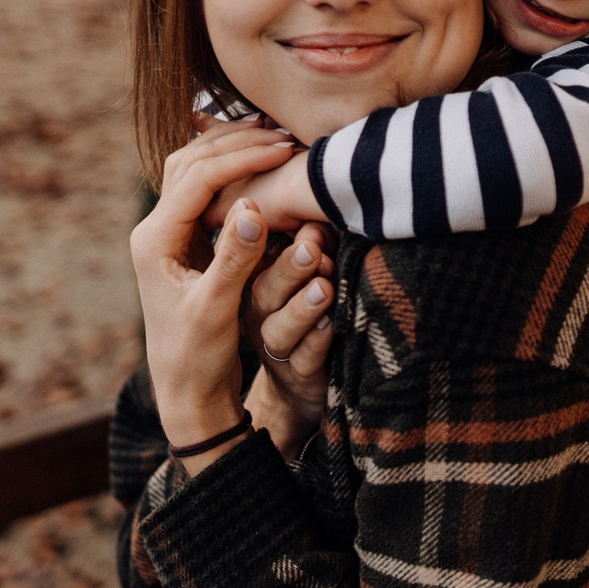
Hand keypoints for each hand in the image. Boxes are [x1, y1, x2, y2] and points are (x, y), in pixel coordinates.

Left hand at [128, 119, 297, 474]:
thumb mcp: (217, 309)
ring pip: (193, 170)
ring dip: (231, 150)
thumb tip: (253, 208)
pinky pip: (204, 190)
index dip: (243, 159)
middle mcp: (155, 230)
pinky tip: (259, 163)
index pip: (199, 178)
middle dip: (236, 144)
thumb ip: (234, 258)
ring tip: (273, 137)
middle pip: (190, 163)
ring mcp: (168, 235)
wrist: (186, 391)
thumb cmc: (198, 357)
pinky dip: (230, 170)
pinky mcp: (185, 243)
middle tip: (284, 134)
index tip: (285, 149)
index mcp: (155, 240)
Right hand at [244, 223, 335, 456]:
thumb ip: (311, 242)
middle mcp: (261, 315)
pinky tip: (331, 326)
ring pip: (281, 329)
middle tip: (311, 248)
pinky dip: (318, 342)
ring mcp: (278, 347)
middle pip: (267, 291)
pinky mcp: (300, 376)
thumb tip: (324, 198)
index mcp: (258, 285)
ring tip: (324, 288)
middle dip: (290, 268)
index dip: (276, 240)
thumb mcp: (307, 275)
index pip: (257, 258)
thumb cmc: (308, 316)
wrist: (300, 389)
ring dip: (303, 306)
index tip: (304, 220)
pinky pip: (305, 359)